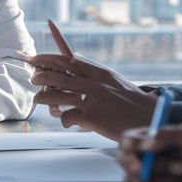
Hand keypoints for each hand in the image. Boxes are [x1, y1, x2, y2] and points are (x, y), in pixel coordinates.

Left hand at [27, 53, 156, 139]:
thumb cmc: (130, 102)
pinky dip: (64, 120)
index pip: (67, 60)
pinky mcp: (91, 117)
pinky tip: (67, 122)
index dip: (48, 58)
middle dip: (40, 76)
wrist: (149, 118)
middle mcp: (94, 83)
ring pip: (57, 94)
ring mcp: (92, 99)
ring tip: (37, 100)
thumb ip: (94, 74)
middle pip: (58, 75)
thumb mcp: (114, 81)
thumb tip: (74, 65)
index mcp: (99, 72)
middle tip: (32, 79)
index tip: (35, 58)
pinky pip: (67, 116)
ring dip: (43, 97)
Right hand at [120, 124, 181, 181]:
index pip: (128, 140)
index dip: (130, 144)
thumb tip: (147, 142)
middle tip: (145, 168)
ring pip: (134, 179)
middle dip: (136, 165)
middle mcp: (146, 157)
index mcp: (150, 139)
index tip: (144, 148)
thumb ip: (166, 134)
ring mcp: (151, 176)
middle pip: (124, 161)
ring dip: (157, 176)